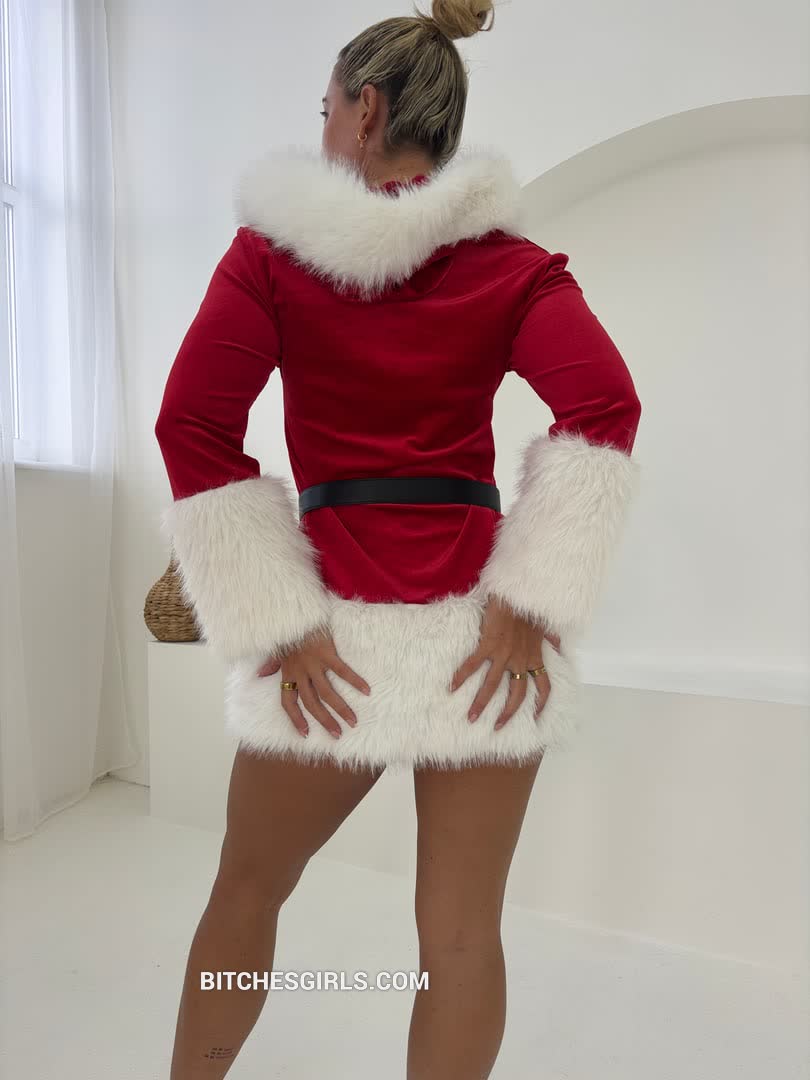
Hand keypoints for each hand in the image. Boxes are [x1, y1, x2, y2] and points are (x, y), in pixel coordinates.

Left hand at [256, 627, 370, 738]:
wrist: (294, 611)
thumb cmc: (288, 630)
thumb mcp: (276, 649)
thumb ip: (271, 664)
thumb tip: (260, 674)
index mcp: (288, 673)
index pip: (288, 702)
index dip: (295, 719)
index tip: (305, 734)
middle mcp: (300, 672)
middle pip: (311, 703)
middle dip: (324, 721)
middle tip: (338, 734)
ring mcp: (314, 663)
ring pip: (327, 693)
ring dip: (340, 709)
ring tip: (353, 721)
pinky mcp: (327, 653)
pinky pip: (342, 671)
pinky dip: (354, 681)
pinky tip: (366, 690)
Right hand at [450, 597, 559, 729]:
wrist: (518, 591)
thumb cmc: (529, 605)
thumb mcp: (544, 623)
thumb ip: (549, 637)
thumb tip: (557, 642)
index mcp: (535, 656)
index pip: (544, 686)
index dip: (542, 704)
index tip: (537, 717)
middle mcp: (521, 660)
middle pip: (517, 695)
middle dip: (507, 714)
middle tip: (497, 727)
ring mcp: (505, 654)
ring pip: (493, 686)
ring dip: (481, 704)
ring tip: (471, 717)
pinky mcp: (488, 645)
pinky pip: (473, 665)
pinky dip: (461, 677)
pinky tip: (451, 687)